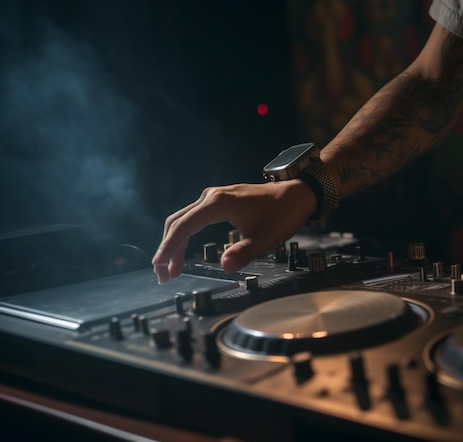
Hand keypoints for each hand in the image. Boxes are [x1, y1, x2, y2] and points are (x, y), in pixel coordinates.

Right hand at [152, 180, 316, 283]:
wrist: (296, 194)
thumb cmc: (282, 214)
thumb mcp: (265, 238)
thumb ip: (244, 252)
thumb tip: (224, 267)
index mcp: (218, 204)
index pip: (184, 226)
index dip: (169, 247)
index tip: (159, 265)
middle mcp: (211, 197)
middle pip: (178, 222)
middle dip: (167, 248)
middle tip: (162, 275)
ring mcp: (214, 197)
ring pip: (184, 219)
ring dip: (174, 243)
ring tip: (170, 269)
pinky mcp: (219, 201)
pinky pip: (194, 218)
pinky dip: (185, 235)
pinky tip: (184, 251)